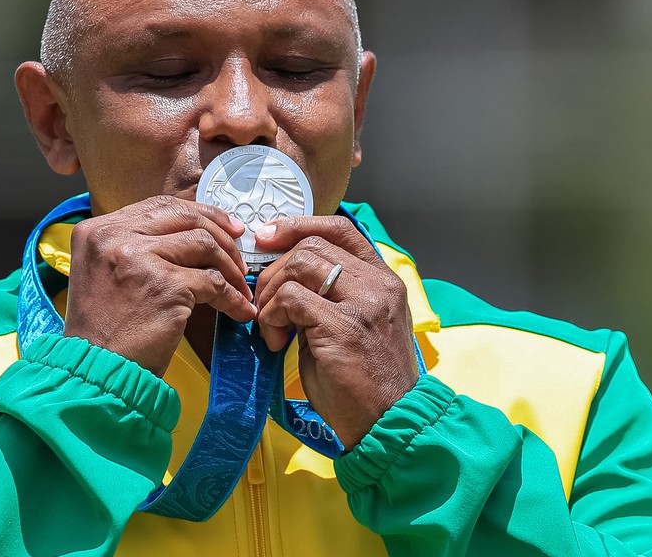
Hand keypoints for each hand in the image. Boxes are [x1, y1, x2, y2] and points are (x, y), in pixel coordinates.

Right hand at [64, 195, 255, 375]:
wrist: (96, 371)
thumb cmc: (105, 330)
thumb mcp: (106, 273)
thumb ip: (136, 247)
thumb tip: (192, 232)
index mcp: (98, 231)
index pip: (160, 207)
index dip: (199, 213)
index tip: (226, 227)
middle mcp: (115, 237)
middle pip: (185, 218)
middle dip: (222, 234)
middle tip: (240, 255)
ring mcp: (140, 259)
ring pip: (205, 245)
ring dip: (230, 268)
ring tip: (240, 288)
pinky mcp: (165, 286)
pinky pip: (214, 283)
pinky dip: (233, 298)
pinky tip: (240, 311)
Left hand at [252, 215, 417, 448]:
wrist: (387, 425)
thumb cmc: (363, 382)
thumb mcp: (350, 326)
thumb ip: (326, 296)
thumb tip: (278, 278)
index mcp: (383, 280)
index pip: (340, 229)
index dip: (298, 225)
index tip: (266, 237)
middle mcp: (378, 284)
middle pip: (311, 245)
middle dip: (274, 270)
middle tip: (263, 305)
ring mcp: (364, 302)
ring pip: (299, 265)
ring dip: (271, 295)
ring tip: (272, 328)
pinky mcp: (343, 325)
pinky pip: (290, 299)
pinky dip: (271, 317)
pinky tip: (276, 342)